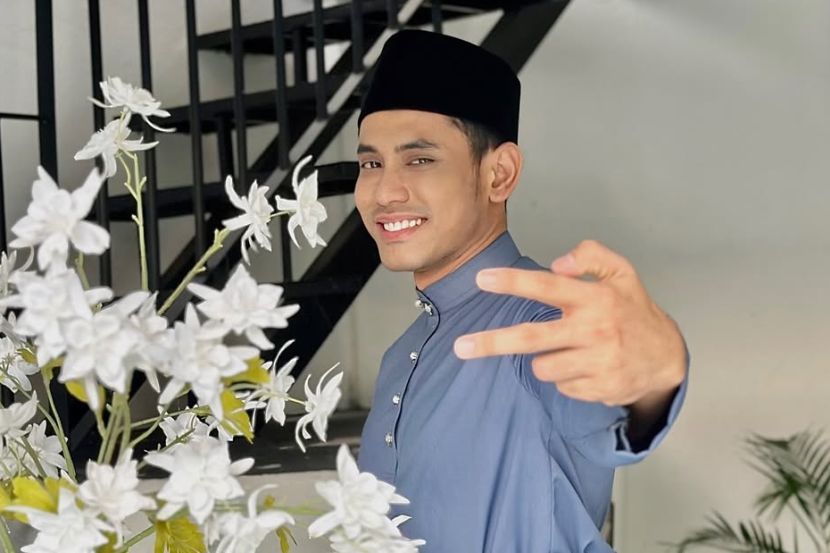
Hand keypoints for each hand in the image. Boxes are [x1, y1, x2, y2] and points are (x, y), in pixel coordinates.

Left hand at [453, 240, 685, 406]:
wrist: (666, 357)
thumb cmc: (633, 310)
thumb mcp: (621, 272)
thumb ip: (591, 255)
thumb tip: (557, 263)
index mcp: (595, 298)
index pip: (548, 286)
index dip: (513, 282)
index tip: (482, 279)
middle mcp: (595, 330)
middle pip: (532, 338)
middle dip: (492, 342)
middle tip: (460, 346)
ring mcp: (598, 362)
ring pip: (542, 367)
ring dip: (545, 359)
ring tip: (569, 349)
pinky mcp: (600, 389)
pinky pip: (561, 386)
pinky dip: (566, 377)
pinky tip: (587, 367)